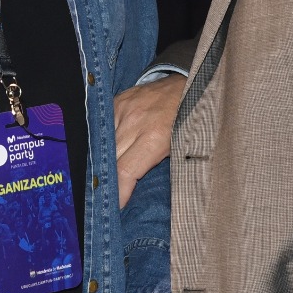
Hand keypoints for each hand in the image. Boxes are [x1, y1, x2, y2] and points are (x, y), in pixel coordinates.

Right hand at [114, 75, 185, 207]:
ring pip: (103, 143)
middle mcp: (134, 123)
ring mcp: (123, 109)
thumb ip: (156, 168)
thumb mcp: (179, 149)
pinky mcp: (117, 100)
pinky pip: (103, 126)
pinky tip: (106, 150)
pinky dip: (104, 140)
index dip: (118, 192)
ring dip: (103, 160)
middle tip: (106, 197)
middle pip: (109, 160)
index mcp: (154, 138)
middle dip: (106, 180)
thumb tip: (135, 191)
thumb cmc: (188, 122)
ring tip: (102, 176)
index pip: (125, 172)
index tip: (115, 207)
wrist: (189, 84)